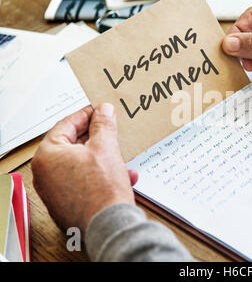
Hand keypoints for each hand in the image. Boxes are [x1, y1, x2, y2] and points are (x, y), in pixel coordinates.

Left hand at [32, 103, 137, 233]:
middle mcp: (45, 174)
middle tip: (111, 130)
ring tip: (121, 157)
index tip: (100, 110)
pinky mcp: (67, 203)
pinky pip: (83, 180)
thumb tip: (103, 110)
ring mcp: (55, 190)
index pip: (66, 124)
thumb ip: (103, 124)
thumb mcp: (106, 147)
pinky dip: (101, 175)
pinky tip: (122, 176)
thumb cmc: (102, 191)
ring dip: (103, 158)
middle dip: (97, 138)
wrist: (109, 225)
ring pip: (81, 164)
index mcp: (47, 155)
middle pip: (73, 145)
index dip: (87, 114)